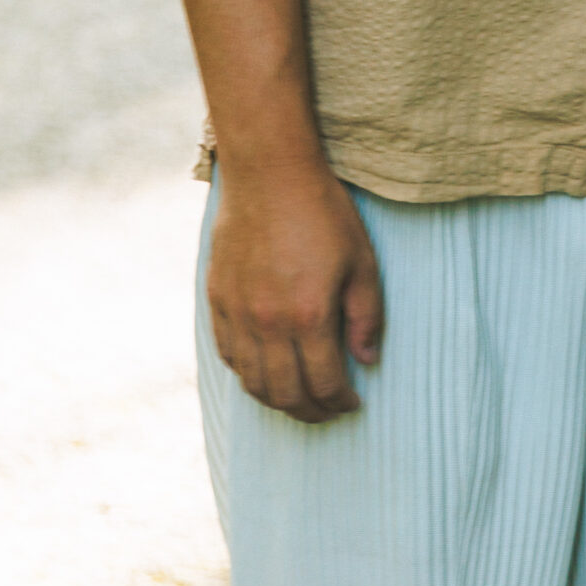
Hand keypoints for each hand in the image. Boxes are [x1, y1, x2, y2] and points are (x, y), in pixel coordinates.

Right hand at [208, 156, 383, 423]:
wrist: (270, 173)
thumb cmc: (323, 212)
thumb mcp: (362, 261)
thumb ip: (366, 316)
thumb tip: (367, 360)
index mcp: (309, 315)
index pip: (324, 383)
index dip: (341, 403)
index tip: (353, 404)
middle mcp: (267, 323)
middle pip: (285, 393)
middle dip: (310, 412)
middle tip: (328, 411)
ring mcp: (237, 312)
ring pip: (251, 381)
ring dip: (276, 400)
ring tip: (298, 399)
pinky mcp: (217, 298)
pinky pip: (228, 353)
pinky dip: (246, 373)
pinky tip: (264, 371)